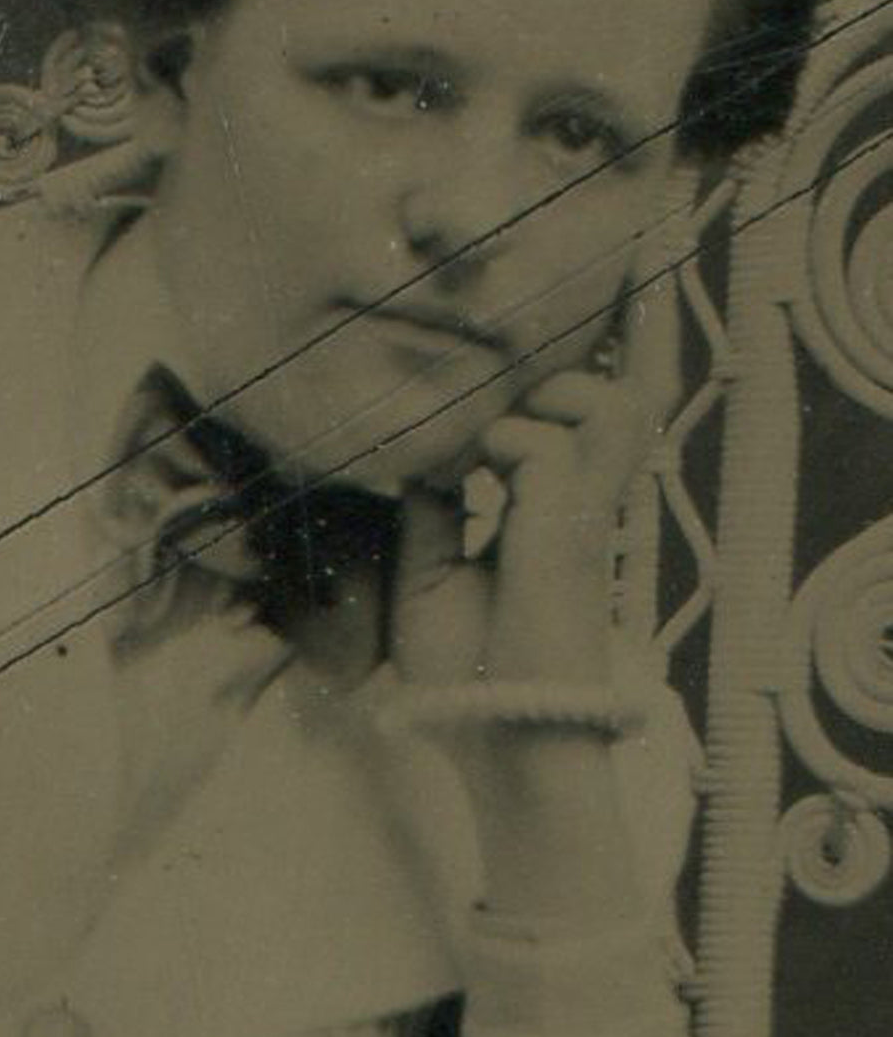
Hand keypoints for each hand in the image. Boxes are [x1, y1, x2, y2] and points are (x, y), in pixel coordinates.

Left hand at [393, 262, 678, 687]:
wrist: (497, 738)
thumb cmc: (467, 669)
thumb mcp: (428, 574)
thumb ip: (431, 506)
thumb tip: (419, 451)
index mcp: (557, 508)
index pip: (586, 413)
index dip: (589, 357)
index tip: (583, 298)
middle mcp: (581, 498)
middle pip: (617, 391)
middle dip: (589, 346)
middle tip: (523, 337)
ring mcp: (584, 509)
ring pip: (601, 400)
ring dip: (536, 403)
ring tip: (483, 445)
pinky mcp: (570, 526)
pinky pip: (538, 442)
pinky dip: (496, 447)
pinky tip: (468, 482)